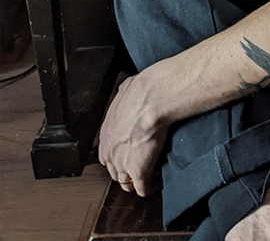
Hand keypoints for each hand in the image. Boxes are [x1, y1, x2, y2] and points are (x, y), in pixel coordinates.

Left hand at [98, 72, 168, 196]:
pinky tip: (154, 184)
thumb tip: (128, 90)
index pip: (108, 156)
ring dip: (135, 182)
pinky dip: (149, 188)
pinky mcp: (139, 172)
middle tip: (137, 169)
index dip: (119, 157)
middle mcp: (111, 153)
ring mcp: (123, 164)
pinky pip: (143, 189)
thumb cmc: (140, 93)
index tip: (128, 155)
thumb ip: (124, 96)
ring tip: (146, 179)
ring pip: (127, 183)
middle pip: (115, 172)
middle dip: (125, 172)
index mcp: (106, 136)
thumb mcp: (126, 90)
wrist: (150, 100)